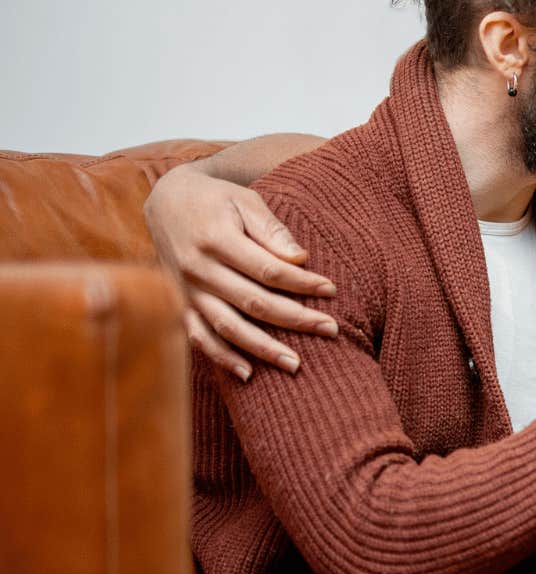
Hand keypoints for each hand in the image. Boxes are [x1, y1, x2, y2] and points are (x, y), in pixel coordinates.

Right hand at [144, 166, 337, 379]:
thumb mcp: (245, 201)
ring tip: (296, 364)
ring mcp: (185, 290)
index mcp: (217, 239)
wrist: (165, 199)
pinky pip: (198, 336)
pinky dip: (221, 357)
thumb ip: (272, 230)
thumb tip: (301, 260)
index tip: (331, 291)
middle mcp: (198, 268)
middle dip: (295, 319)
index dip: (302, 283)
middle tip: (331, 330)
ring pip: (227, 326)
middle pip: (253, 302)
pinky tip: (248, 374)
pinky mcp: (178, 303)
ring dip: (262, 348)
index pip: (268, 270)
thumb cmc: (216, 200)